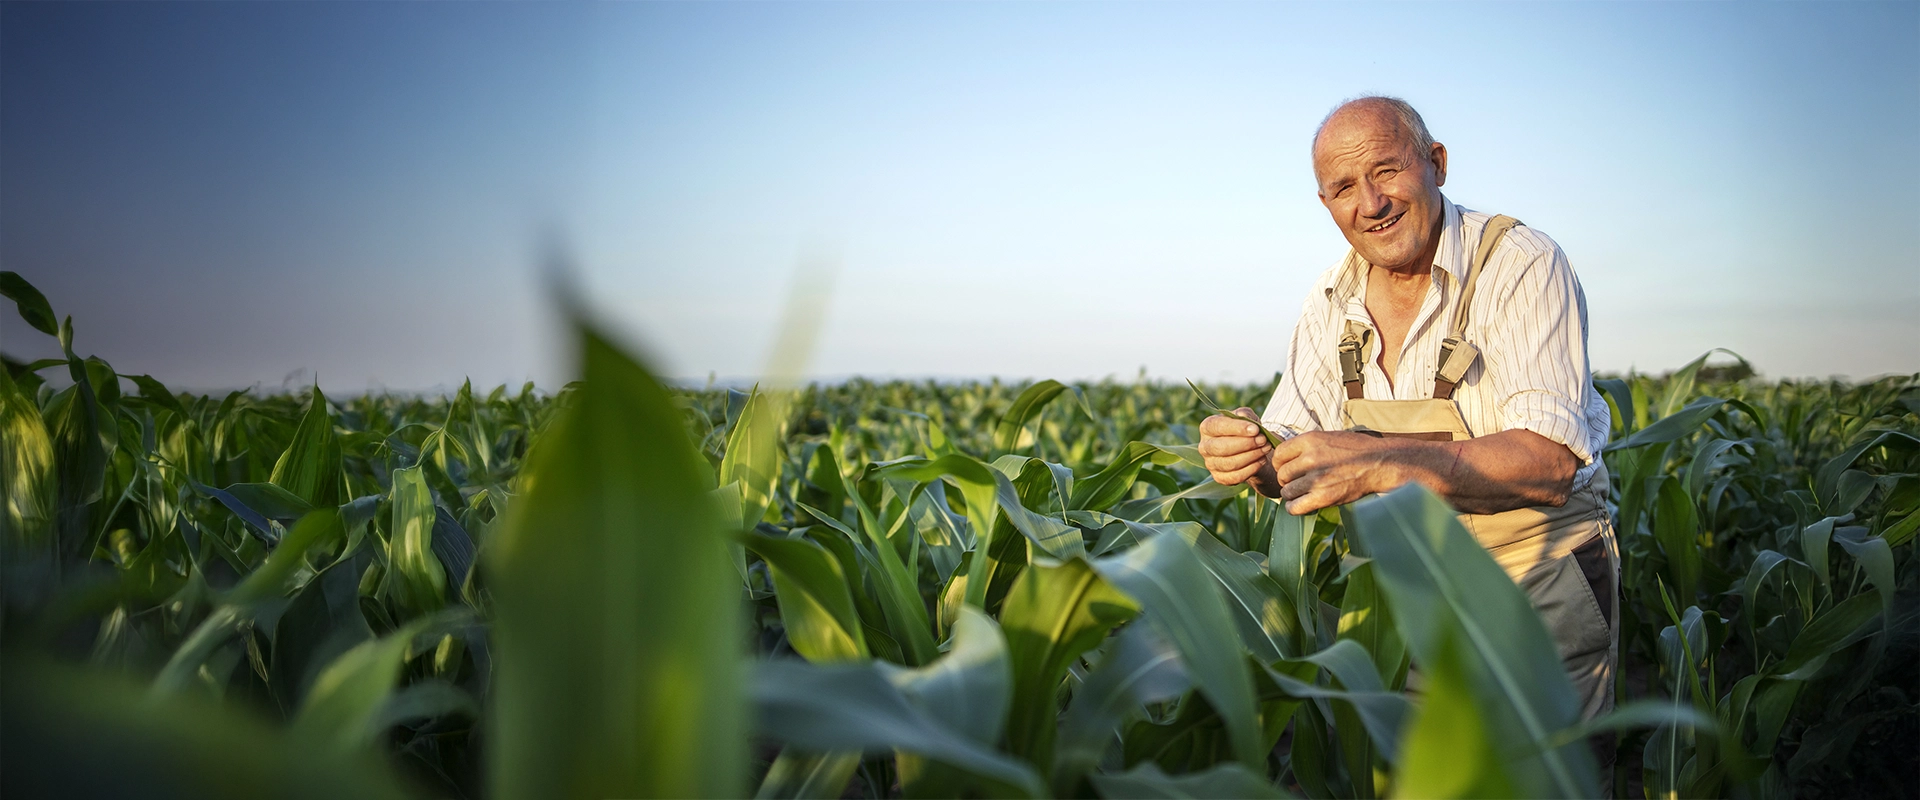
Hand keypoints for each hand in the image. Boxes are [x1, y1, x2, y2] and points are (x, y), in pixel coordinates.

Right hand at [1199, 408, 1276, 488]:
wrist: (1249, 449)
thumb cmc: (1245, 430)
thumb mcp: (1247, 417)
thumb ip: (1245, 414)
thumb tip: (1243, 417)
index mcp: (1207, 427)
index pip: (1217, 426)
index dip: (1237, 428)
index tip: (1255, 429)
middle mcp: (1204, 446)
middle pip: (1221, 447)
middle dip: (1245, 444)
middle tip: (1263, 440)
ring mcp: (1210, 464)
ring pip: (1229, 463)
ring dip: (1251, 456)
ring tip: (1265, 448)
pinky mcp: (1219, 478)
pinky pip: (1235, 476)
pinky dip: (1251, 469)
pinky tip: (1261, 460)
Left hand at [1269, 431, 1405, 514]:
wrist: (1379, 463)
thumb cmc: (1355, 449)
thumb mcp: (1328, 437)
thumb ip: (1305, 446)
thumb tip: (1283, 457)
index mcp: (1310, 440)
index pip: (1279, 454)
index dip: (1281, 463)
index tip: (1289, 467)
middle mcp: (1310, 458)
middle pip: (1282, 474)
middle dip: (1288, 479)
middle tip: (1300, 481)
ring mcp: (1316, 479)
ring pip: (1286, 491)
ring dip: (1293, 494)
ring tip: (1304, 492)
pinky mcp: (1323, 497)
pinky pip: (1294, 507)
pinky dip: (1295, 507)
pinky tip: (1303, 503)